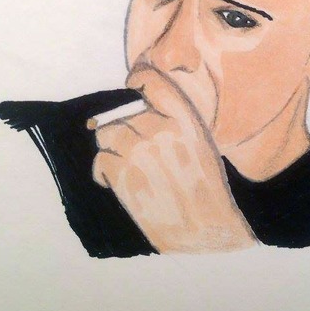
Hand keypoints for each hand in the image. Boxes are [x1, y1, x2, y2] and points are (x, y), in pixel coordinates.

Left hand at [92, 64, 256, 252]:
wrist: (208, 231)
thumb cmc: (206, 187)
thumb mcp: (201, 143)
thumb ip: (174, 121)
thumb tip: (137, 109)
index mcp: (186, 120)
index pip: (153, 81)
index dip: (138, 79)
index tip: (133, 85)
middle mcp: (161, 130)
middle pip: (124, 115)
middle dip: (126, 131)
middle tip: (137, 152)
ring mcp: (140, 153)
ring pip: (107, 134)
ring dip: (112, 149)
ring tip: (128, 167)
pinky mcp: (123, 178)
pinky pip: (101, 160)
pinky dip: (104, 172)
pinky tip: (120, 184)